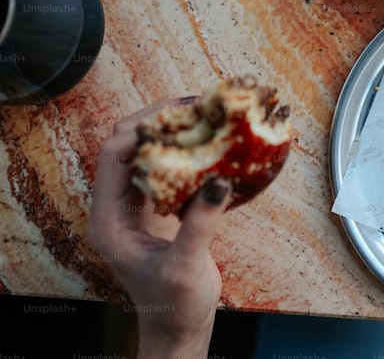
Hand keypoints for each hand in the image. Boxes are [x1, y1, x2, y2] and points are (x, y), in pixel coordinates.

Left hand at [88, 100, 230, 358]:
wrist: (178, 329)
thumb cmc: (175, 305)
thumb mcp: (186, 265)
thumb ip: (201, 222)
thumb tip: (220, 179)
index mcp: (109, 219)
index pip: (113, 157)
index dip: (140, 130)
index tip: (176, 114)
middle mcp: (115, 208)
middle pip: (126, 147)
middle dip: (156, 123)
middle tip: (193, 108)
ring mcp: (133, 208)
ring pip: (143, 155)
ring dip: (169, 134)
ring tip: (201, 118)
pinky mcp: (153, 211)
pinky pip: (161, 170)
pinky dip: (180, 153)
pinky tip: (204, 146)